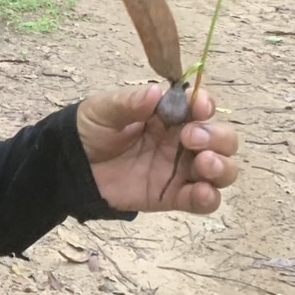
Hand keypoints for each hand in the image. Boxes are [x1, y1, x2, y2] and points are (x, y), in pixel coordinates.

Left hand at [77, 82, 238, 213]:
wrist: (72, 165)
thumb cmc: (91, 130)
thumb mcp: (104, 109)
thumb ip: (130, 102)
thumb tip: (157, 93)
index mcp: (169, 115)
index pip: (200, 107)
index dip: (206, 105)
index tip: (199, 107)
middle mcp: (182, 141)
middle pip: (222, 139)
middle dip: (217, 137)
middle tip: (191, 138)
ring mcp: (181, 170)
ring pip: (222, 169)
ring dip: (222, 166)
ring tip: (204, 163)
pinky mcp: (174, 196)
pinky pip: (203, 201)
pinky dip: (209, 197)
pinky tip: (201, 192)